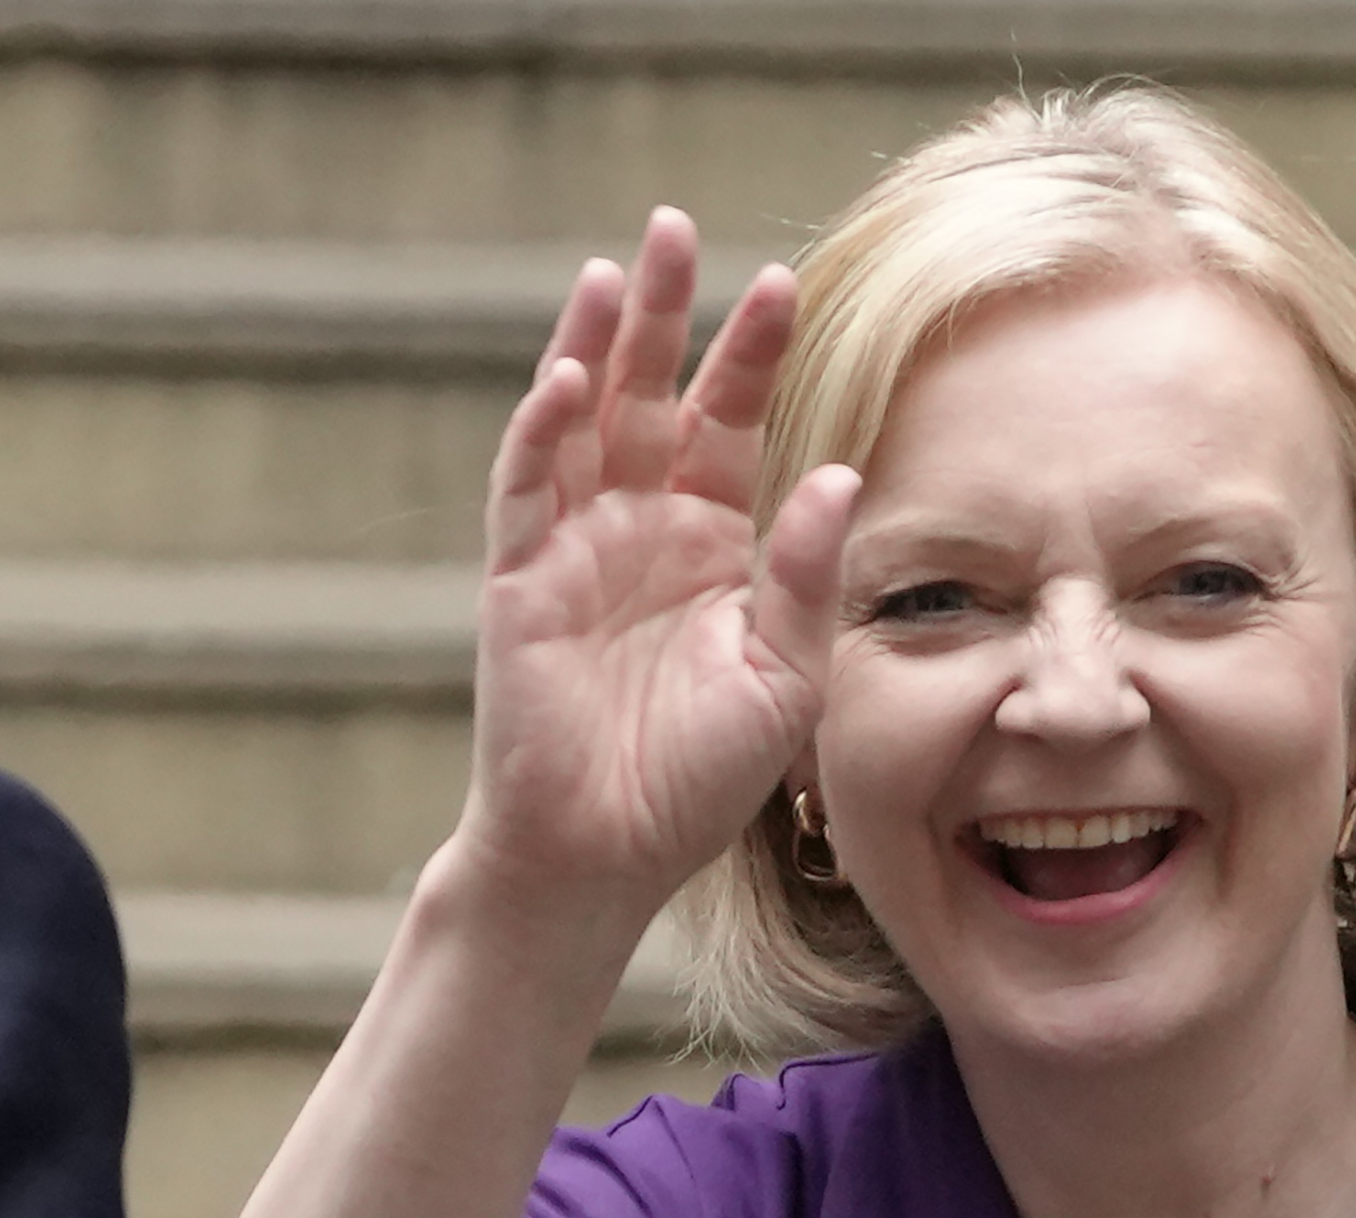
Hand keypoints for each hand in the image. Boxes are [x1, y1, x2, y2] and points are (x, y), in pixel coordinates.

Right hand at [456, 207, 858, 918]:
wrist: (607, 853)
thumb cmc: (699, 778)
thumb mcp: (785, 676)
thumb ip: (805, 577)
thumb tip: (836, 471)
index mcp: (711, 544)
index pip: (731, 425)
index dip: (751, 356)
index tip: (787, 283)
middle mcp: (639, 527)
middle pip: (652, 394)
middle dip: (667, 313)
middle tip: (678, 226)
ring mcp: (573, 546)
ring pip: (581, 420)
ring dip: (596, 344)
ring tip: (618, 268)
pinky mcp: (519, 579)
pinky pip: (528, 488)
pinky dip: (545, 430)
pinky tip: (573, 379)